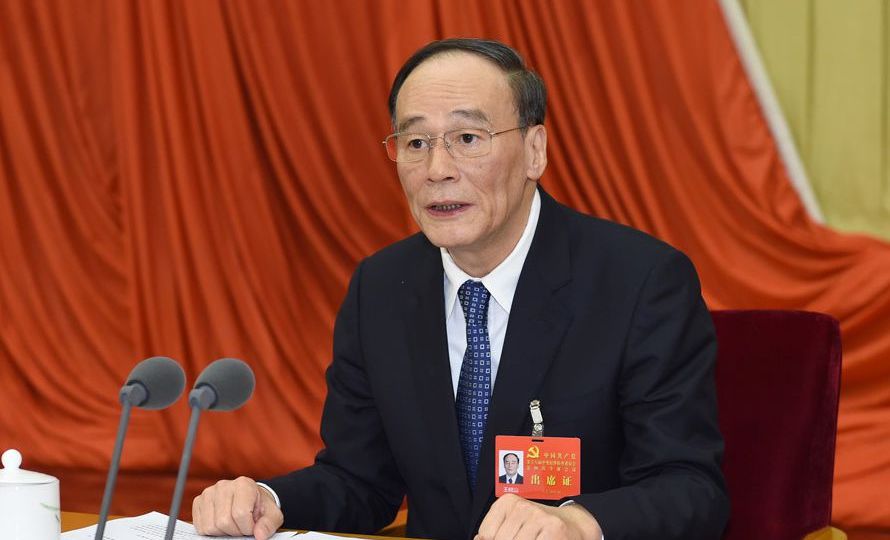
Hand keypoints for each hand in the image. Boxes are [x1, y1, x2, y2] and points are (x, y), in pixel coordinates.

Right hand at [192, 476, 283, 539]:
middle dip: (236, 531)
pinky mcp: (198, 502)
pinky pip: (200, 527)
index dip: (248, 527)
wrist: (250, 500)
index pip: (240, 513)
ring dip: (224, 533)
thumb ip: (269, 524)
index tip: (253, 526)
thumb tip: (259, 535)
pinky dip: (212, 532)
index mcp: (243, 484)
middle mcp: (224, 485)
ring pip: (211, 526)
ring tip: (233, 524)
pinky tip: (222, 524)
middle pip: (223, 521)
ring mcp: (209, 493)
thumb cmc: (260, 508)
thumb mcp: (272, 515)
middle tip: (243, 527)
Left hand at [476, 494, 601, 539]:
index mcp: (507, 503)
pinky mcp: (552, 529)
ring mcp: (537, 517)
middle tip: (524, 537)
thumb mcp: (513, 525)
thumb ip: (493, 533)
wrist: (573, 525)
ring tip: (533, 539)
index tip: (509, 537)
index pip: (485, 534)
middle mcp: (521, 506)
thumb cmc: (540, 528)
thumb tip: (478, 539)